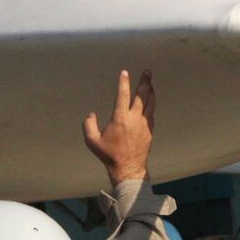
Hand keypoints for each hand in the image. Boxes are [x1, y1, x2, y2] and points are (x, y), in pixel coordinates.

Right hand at [83, 69, 155, 184]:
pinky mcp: (149, 130)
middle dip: (144, 81)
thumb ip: (88, 125)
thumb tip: (91, 114)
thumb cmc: (109, 155)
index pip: (122, 95)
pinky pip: (152, 113)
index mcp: (120, 119)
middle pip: (141, 95)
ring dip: (150, 91)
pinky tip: (151, 101)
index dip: (123, 83)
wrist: (128, 168)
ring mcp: (144, 124)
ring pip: (150, 103)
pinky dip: (151, 104)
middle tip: (147, 71)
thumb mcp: (92, 141)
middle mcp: (134, 119)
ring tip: (150, 83)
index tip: (124, 73)